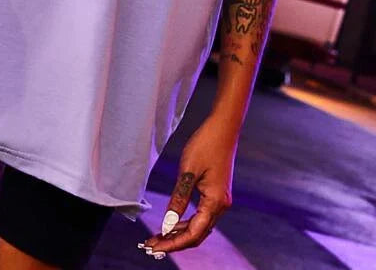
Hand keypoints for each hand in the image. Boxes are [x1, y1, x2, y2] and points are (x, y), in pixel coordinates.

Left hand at [139, 113, 236, 258]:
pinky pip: (201, 215)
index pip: (193, 234)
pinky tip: (173, 223)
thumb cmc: (205, 145)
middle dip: (174, 242)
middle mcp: (221, 205)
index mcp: (215, 202)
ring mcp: (220, 200)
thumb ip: (178, 200)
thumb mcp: (187, 172)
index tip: (155, 248)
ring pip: (199, 226)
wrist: (223, 127)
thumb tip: (167, 225)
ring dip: (180, 233)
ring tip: (159, 236)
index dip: (173, 244)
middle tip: (152, 245)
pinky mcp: (217, 193)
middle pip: (197, 234)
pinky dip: (187, 222)